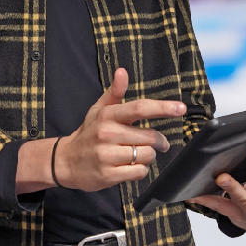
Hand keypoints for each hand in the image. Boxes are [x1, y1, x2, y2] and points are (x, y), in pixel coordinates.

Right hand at [53, 68, 186, 191]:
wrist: (65, 161)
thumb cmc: (87, 134)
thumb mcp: (98, 110)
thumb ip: (114, 92)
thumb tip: (122, 71)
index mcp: (107, 115)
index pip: (140, 108)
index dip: (162, 108)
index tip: (181, 108)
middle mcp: (107, 133)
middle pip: (150, 137)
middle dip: (158, 141)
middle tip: (157, 143)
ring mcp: (107, 155)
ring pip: (147, 155)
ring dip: (147, 156)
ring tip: (136, 154)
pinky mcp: (109, 174)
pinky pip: (139, 172)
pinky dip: (140, 170)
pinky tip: (129, 166)